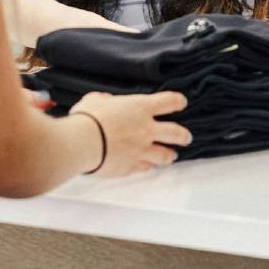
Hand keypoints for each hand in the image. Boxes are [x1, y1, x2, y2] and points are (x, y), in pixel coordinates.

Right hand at [69, 90, 190, 176]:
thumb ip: (105, 100)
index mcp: (140, 108)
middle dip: (184, 136)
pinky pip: (146, 168)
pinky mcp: (132, 167)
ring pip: (165, 155)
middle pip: (176, 133)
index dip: (178, 101)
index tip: (181, 103)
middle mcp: (146, 129)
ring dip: (170, 155)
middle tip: (186, 137)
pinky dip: (147, 166)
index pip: (170, 101)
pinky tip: (147, 165)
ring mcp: (141, 150)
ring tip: (172, 155)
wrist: (82, 143)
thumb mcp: (95, 100)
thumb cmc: (88, 118)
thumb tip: (105, 102)